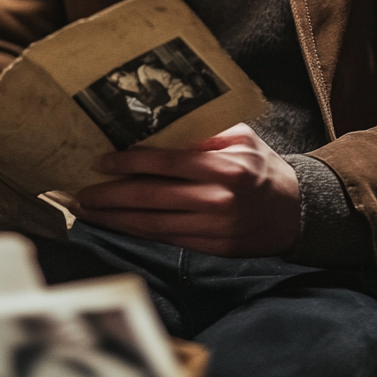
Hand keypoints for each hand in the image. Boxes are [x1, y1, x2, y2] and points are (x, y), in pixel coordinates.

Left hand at [73, 123, 300, 257]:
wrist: (297, 211)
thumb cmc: (263, 167)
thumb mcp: (241, 138)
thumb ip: (204, 134)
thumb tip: (161, 129)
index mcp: (222, 166)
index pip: (165, 163)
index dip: (129, 163)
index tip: (101, 162)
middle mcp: (215, 199)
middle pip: (151, 198)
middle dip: (110, 196)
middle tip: (79, 193)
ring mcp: (212, 227)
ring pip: (152, 224)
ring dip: (115, 219)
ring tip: (87, 212)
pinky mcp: (211, 248)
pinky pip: (166, 240)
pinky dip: (138, 233)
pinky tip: (118, 226)